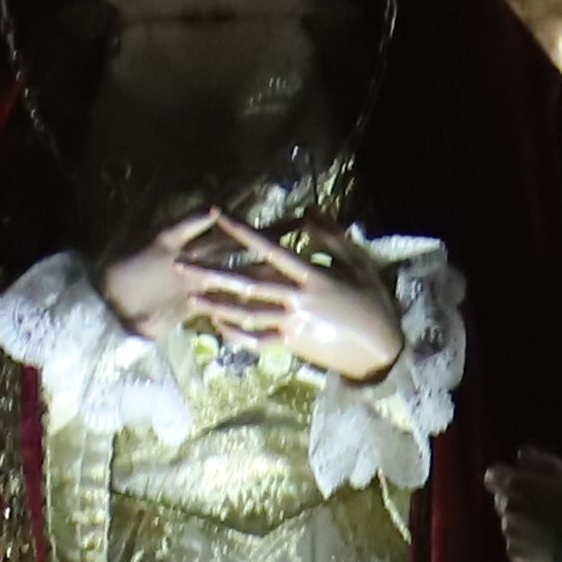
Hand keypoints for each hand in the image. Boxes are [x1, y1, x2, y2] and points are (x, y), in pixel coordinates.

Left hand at [173, 216, 403, 383]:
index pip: (269, 248)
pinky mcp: (292, 345)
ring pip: (247, 313)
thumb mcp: (358, 264)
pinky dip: (237, 334)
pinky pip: (258, 340)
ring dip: (216, 305)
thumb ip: (332, 238)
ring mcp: (292, 324)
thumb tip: (309, 212)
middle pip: (247, 283)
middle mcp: (296, 299)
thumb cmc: (372, 301)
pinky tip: (219, 325)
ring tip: (191, 297)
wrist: (380, 348)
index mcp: (312, 275)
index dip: (242, 231)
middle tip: (180, 264)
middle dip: (211, 273)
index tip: (218, 216)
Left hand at [485, 449, 561, 561]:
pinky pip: (517, 544)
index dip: (504, 476)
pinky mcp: (514, 553)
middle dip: (517, 500)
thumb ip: (541, 462)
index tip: (517, 480)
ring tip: (550, 528)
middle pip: (502, 499)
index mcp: (517, 484)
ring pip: (510, 522)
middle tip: (544, 507)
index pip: (493, 475)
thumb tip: (522, 454)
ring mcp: (509, 532)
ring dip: (523, 522)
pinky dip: (528, 543)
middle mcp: (507, 507)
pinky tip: (548, 544)